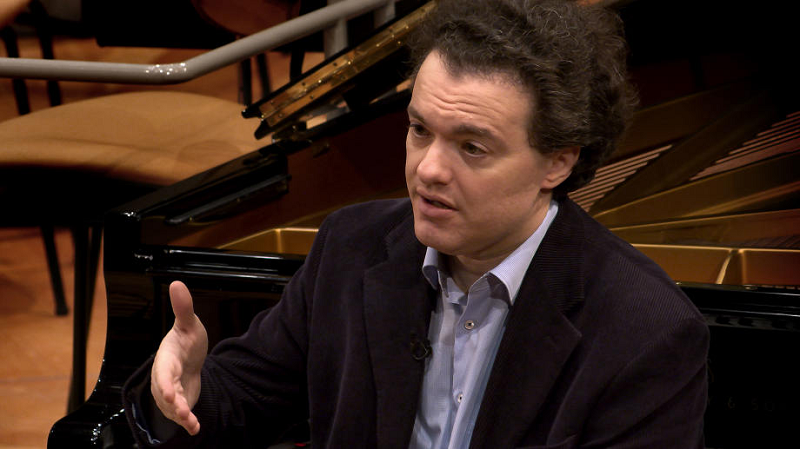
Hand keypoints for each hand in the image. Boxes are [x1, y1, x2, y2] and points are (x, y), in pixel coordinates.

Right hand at [151, 281, 208, 434]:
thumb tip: (177, 283)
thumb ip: (183, 308)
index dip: (165, 381)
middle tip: (181, 409)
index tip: (170, 391)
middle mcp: (164, 379)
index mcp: (166, 359)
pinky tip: (196, 428)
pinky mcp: (179, 405)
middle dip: (172, 402)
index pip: (162, 371)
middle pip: (165, 393)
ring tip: (191, 421)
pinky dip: (187, 423)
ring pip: (171, 408)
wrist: (190, 361)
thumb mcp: (188, 324)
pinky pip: (180, 416)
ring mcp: (170, 394)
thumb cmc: (186, 342)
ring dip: (181, 415)